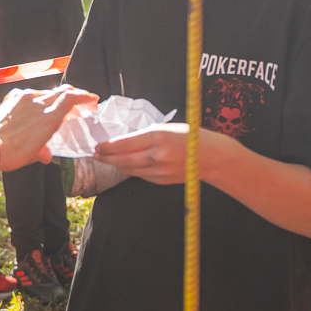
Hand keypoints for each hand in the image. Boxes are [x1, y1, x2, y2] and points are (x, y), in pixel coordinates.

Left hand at [0, 85, 95, 171]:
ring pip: (45, 93)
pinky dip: (35, 100)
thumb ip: (43, 151)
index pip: (72, 97)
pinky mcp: (12, 98)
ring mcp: (24, 98)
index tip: (91, 99)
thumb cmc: (11, 152)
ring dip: (53, 99)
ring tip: (53, 109)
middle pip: (61, 91)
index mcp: (49, 116)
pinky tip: (32, 108)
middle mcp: (38, 102)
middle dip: (73, 96)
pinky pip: (28, 94)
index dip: (84, 96)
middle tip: (78, 104)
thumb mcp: (34, 155)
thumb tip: (45, 154)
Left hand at [92, 123, 221, 185]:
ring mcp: (160, 171)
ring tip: (106, 160)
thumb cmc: (193, 138)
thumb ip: (147, 135)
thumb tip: (125, 141)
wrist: (213, 158)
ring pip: (130, 169)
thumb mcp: (168, 129)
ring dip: (116, 165)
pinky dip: (131, 170)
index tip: (98, 145)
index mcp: (158, 137)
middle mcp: (157, 155)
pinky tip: (125, 166)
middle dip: (107, 157)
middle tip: (96, 154)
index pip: (125, 143)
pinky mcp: (162, 181)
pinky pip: (141, 175)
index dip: (109, 146)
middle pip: (123, 159)